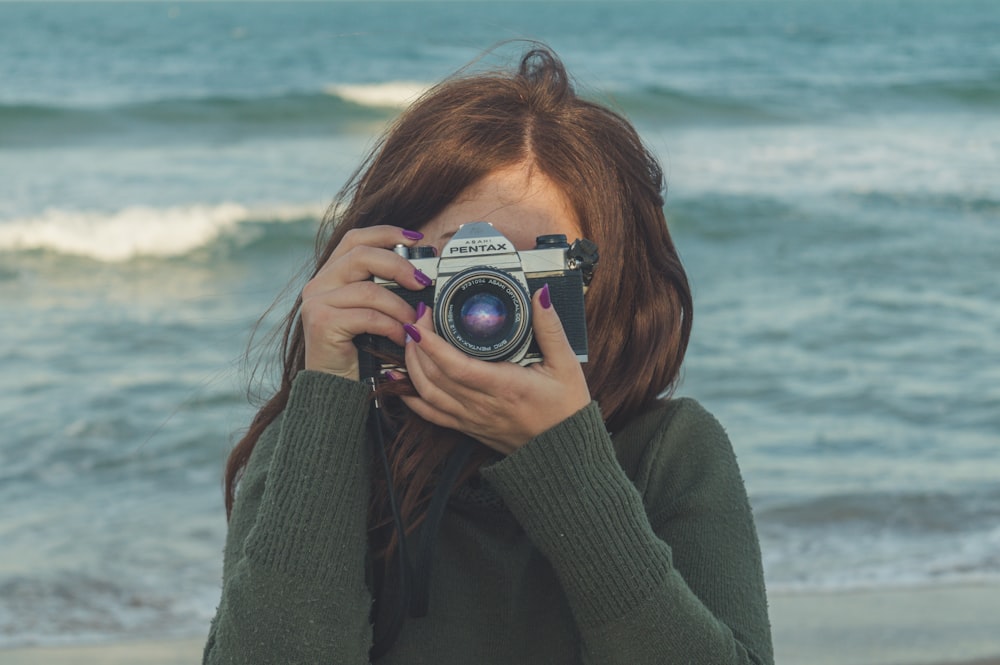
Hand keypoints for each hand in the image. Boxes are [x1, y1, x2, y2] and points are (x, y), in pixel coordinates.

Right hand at [300, 226, 431, 379]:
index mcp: (330, 275)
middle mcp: (318, 284)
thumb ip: (385, 290)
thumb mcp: (373, 314)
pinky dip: (390, 325)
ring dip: (399, 305)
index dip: (386, 233)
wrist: (335, 389)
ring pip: (367, 288)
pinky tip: (400, 337)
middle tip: (422, 280)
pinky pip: (367, 315)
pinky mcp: (322, 323)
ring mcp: (316, 302)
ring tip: (414, 322)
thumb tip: (421, 274)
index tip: (416, 239)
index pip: (356, 239)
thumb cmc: (360, 352)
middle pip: (361, 254)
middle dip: (398, 264)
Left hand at [398, 285, 591, 454]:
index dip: (431, 342)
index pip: (455, 365)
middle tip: (416, 318)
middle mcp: (481, 405)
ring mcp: (471, 418)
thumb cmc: (566, 410)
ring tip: (409, 340)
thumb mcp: (566, 365)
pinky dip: (410, 396)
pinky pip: (430, 414)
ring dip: (411, 366)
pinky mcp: (467, 427)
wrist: (564, 452)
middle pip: (433, 375)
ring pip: (427, 393)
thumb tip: (541, 296)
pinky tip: (401, 380)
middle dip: (417, 344)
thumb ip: (550, 328)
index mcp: (504, 386)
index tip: (420, 319)